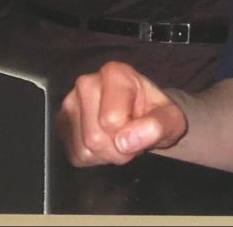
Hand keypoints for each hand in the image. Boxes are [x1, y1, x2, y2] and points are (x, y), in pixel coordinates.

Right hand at [56, 61, 188, 166]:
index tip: (140, 127)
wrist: (143, 115)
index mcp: (115, 74)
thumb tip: (127, 140)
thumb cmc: (155, 113)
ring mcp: (70, 103)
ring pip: (84, 149)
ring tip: (119, 139)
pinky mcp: (62, 122)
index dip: (130, 135)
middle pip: (95, 138)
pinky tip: (105, 143)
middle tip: (130, 138)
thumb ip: (157, 125)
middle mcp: (87, 83)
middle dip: (118, 150)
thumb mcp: (171, 119)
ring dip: (106, 155)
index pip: (111, 120)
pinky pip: (75, 155)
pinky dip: (93, 158)